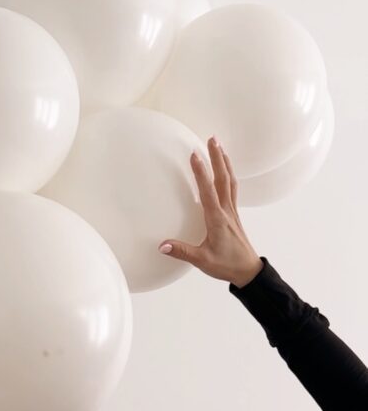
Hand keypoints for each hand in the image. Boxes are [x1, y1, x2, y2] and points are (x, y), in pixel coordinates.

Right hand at [158, 137, 262, 287]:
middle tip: (211, 139)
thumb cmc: (227, 265)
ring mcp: (232, 211)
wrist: (248, 271)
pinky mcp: (233, 214)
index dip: (201, 173)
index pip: (208, 192)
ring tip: (218, 145)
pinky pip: (232, 189)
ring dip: (224, 162)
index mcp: (217, 220)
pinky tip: (225, 169)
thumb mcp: (202, 260)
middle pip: (223, 179)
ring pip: (230, 181)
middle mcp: (226, 211)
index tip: (194, 155)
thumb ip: (182, 251)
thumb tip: (162, 245)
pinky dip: (228, 174)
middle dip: (217, 158)